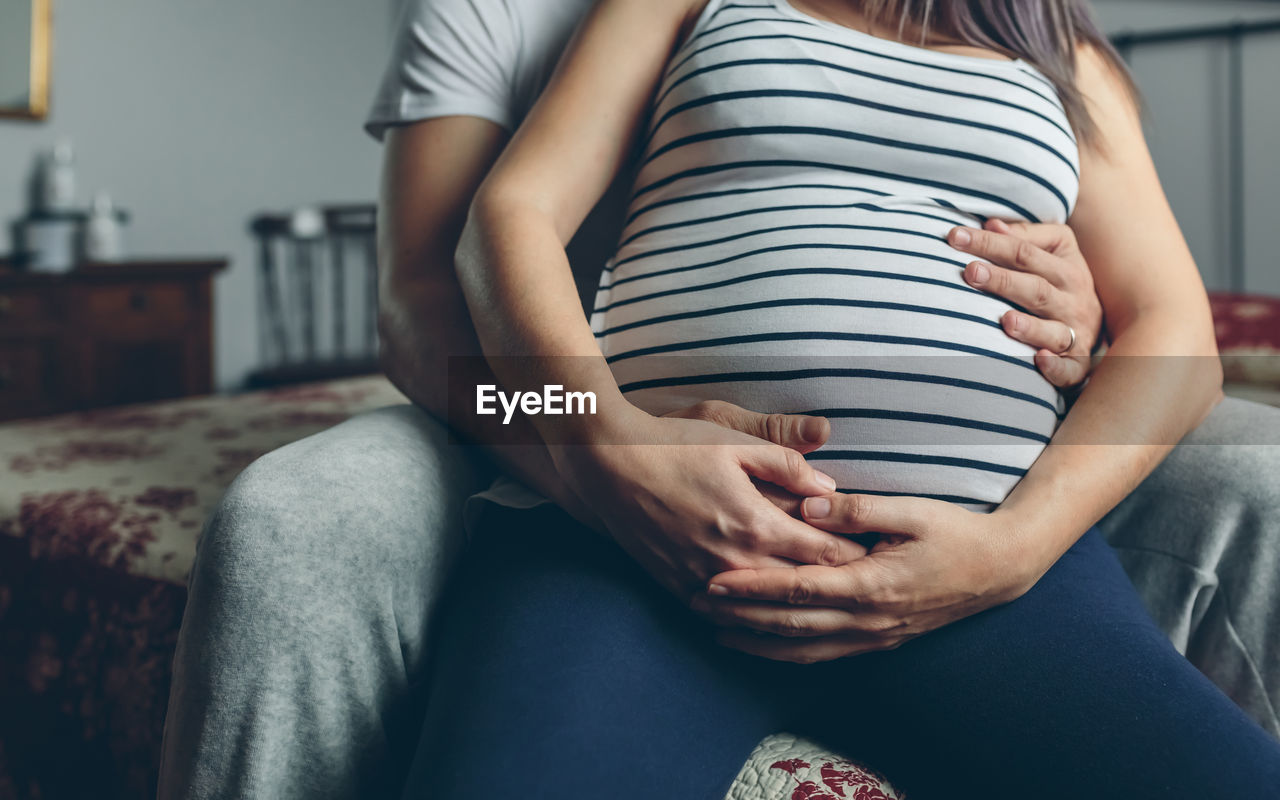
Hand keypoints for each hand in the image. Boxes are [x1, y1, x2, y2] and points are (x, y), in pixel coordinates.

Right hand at [550, 405, 867, 601]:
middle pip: (801, 589)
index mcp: (756, 524)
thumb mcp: (734, 440)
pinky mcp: (679, 587)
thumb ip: (788, 462)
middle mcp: (734, 561)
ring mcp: (705, 580)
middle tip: (864, 585)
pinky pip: (726, 614)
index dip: (857, 555)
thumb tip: (830, 489)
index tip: (878, 554)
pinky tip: (769, 612)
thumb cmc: (673, 444)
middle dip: (834, 586)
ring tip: (824, 604)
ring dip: (795, 607)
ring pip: (766, 611)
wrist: (607, 464)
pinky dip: (752, 614)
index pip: (825, 554)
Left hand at [690, 494, 1036, 662]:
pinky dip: (788, 653)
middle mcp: (868, 619)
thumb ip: (859, 508)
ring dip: (757, 642)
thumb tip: (811, 503)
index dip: (752, 587)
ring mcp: (874, 636)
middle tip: (698, 606)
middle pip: (790, 625)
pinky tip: (764, 646)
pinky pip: (824, 655)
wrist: (999, 568)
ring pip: (803, 648)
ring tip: (717, 631)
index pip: (797, 588)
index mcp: (871, 583)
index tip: (715, 581)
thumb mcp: (911, 510)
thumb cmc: (954, 532)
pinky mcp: (879, 641)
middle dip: (740, 618)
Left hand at [948, 219, 1102, 387]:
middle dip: (1003, 280)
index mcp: (1066, 266)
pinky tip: (1039, 360)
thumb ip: (1025, 238)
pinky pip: (1069, 369)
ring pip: (1054, 329)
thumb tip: (992, 224)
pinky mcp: (1077, 363)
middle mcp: (1073, 298)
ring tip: (1005, 321)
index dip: (990, 243)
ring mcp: (1076, 332)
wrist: (1104, 324)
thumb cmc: (1062, 282)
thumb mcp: (1054, 251)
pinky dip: (1056, 367)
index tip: (954, 237)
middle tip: (970, 272)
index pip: (1024, 252)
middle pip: (1036, 288)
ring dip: (1030, 327)